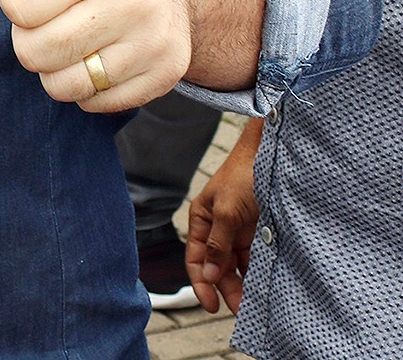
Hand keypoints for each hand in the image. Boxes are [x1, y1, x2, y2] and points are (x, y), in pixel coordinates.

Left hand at [0, 0, 191, 110]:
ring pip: (60, 81)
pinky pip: (91, 101)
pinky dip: (87, 81)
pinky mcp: (167, 72)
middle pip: (31, 49)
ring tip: (78, 19)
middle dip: (32, 27)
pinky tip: (102, 44)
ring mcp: (156, 38)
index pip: (15, 3)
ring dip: (57, 58)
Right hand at [186, 121, 260, 312]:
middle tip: (241, 310)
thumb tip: (207, 274)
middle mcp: (218, 228)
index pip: (195, 258)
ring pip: (237, 266)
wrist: (272, 158)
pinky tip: (264, 286)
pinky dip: (257, 273)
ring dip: (243, 284)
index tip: (210, 306)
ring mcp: (239, 231)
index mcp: (202, 219)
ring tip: (254, 304)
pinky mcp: (259, 233)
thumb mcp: (226, 210)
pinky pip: (255, 259)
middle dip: (226, 288)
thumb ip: (217, 243)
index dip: (200, 282)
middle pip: (217, 266)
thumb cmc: (243, 177)